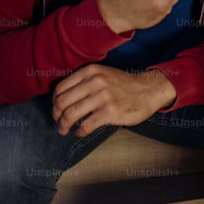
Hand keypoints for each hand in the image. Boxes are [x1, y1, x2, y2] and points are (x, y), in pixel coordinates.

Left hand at [52, 64, 176, 135]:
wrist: (149, 90)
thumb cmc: (124, 84)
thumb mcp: (103, 73)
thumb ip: (84, 81)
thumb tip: (60, 98)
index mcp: (91, 71)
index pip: (60, 88)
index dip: (54, 102)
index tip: (57, 110)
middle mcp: (95, 82)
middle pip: (61, 102)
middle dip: (56, 116)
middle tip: (58, 122)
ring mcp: (103, 97)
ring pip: (70, 114)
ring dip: (63, 126)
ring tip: (64, 130)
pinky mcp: (110, 112)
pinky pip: (85, 125)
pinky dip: (79, 131)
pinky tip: (80, 132)